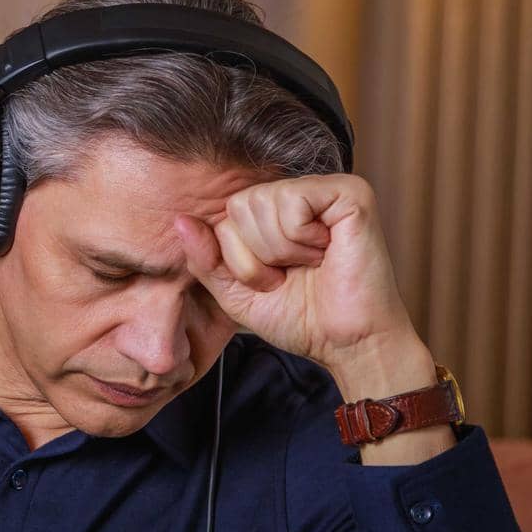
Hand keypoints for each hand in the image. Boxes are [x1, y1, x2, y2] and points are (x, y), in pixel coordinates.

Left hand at [171, 173, 422, 375]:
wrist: (348, 343)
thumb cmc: (299, 316)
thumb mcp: (234, 291)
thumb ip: (205, 257)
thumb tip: (180, 220)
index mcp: (271, 213)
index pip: (223, 218)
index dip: (239, 260)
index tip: (273, 281)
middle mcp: (297, 193)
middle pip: (238, 207)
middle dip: (257, 254)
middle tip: (293, 273)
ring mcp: (324, 189)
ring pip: (262, 202)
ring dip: (280, 249)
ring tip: (311, 263)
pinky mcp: (350, 192)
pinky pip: (293, 201)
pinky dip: (301, 239)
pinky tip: (326, 251)